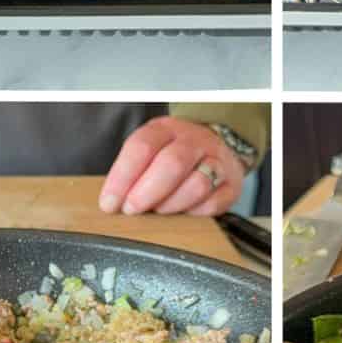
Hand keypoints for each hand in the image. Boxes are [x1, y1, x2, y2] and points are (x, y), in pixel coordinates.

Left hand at [100, 117, 245, 216]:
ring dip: (171, 204)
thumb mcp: (151, 148)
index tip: (110, 202)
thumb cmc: (173, 152)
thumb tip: (111, 202)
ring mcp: (217, 161)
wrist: (217, 144)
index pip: (142, 147)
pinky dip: (194, 213)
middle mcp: (194, 141)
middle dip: (146, 192)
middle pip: (172, 163)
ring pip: (197, 184)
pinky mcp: (231, 185)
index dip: (122, 177)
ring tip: (159, 210)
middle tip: (131, 209)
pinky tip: (183, 212)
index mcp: (166, 129)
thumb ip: (132, 171)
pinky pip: (214, 203)